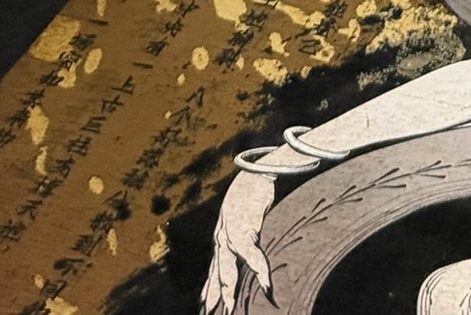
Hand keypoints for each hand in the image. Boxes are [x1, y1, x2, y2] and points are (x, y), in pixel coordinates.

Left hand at [200, 171, 274, 314]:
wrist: (257, 170)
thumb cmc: (252, 191)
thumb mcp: (243, 215)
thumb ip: (243, 234)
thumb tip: (248, 245)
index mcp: (222, 234)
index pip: (214, 266)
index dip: (210, 286)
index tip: (206, 305)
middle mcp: (222, 235)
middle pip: (217, 270)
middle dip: (215, 292)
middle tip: (212, 311)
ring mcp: (231, 231)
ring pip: (227, 265)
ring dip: (228, 286)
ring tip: (228, 305)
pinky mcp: (246, 226)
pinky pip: (252, 253)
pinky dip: (259, 269)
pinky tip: (265, 283)